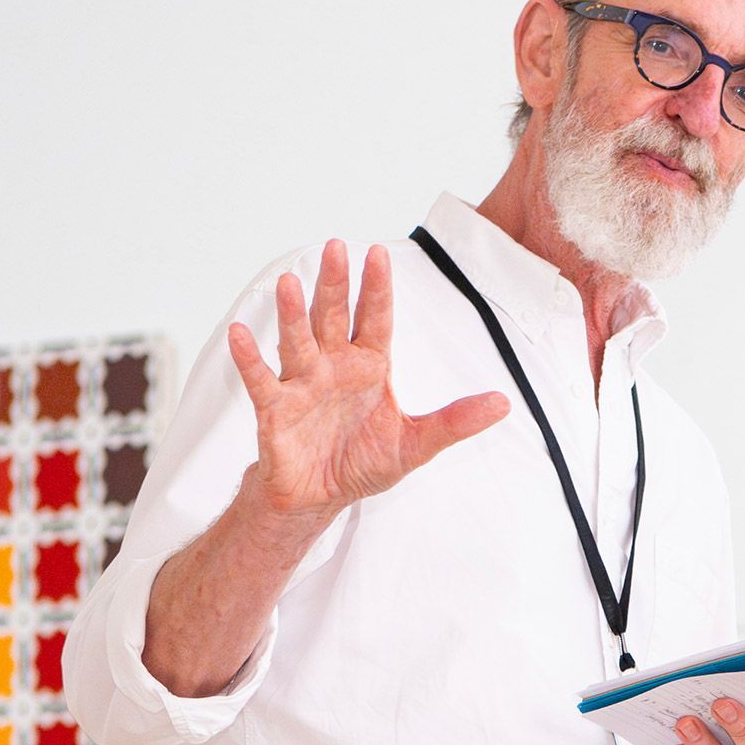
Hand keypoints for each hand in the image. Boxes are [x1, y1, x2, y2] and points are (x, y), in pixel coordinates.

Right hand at [225, 240, 508, 519]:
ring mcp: (302, 383)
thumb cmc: (362, 462)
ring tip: (289, 281)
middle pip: (334, 317)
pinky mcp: (275, 409)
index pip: (375, 318)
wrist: (321, 497)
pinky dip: (249, 358)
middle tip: (336, 247)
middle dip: (336, 284)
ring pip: (297, 340)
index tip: (378, 254)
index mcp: (368, 366)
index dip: (377, 288)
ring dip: (293, 313)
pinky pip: (261, 379)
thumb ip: (455, 421)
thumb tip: (503, 404)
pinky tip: (241, 334)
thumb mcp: (416, 445)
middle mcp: (333, 365)